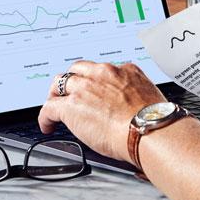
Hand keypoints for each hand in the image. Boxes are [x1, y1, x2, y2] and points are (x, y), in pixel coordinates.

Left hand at [36, 60, 164, 161]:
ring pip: (61, 83)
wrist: (148, 129)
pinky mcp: (71, 105)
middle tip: (69, 94)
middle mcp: (103, 74)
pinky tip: (48, 125)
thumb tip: (132, 107)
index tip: (92, 90)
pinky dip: (46, 116)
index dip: (93, 81)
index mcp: (124, 70)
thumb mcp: (149, 97)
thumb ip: (136, 95)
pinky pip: (50, 107)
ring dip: (57, 95)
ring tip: (54, 107)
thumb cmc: (154, 121)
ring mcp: (85, 88)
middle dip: (72, 82)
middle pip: (77, 70)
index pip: (102, 70)